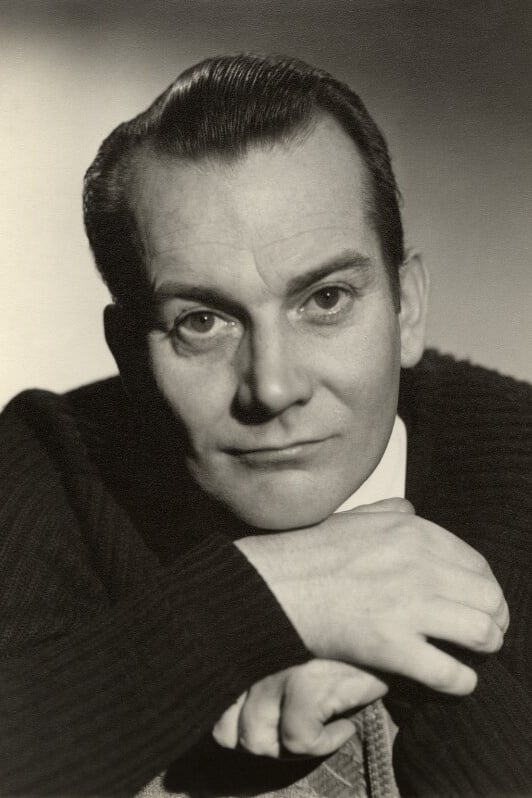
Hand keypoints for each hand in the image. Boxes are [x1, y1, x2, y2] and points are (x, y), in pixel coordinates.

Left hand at [213, 659, 386, 757]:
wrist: (391, 629)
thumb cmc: (340, 645)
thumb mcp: (292, 655)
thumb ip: (261, 677)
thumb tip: (231, 728)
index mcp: (245, 649)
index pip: (213, 707)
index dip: (232, 728)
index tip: (265, 725)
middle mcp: (253, 654)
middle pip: (229, 733)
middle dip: (267, 743)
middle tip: (300, 730)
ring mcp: (278, 667)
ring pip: (257, 740)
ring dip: (293, 748)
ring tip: (318, 728)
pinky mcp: (307, 681)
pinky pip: (298, 741)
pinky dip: (324, 745)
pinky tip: (345, 726)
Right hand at [236, 498, 508, 694]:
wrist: (273, 585)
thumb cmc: (309, 552)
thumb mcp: (353, 517)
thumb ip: (388, 511)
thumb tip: (412, 510)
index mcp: (413, 531)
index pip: (478, 564)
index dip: (485, 590)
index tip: (479, 605)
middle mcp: (418, 563)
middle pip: (489, 598)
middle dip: (493, 619)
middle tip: (483, 634)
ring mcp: (407, 604)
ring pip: (482, 633)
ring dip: (483, 648)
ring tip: (471, 655)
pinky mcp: (391, 645)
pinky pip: (450, 673)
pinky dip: (461, 682)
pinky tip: (455, 680)